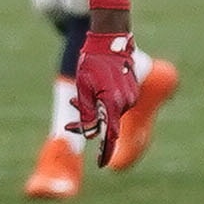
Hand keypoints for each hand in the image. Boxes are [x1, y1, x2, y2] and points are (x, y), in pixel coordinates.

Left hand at [69, 30, 140, 165]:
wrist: (110, 38)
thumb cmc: (93, 62)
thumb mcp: (83, 88)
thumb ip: (87, 112)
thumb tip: (90, 133)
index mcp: (113, 103)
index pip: (111, 135)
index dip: (106, 152)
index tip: (102, 164)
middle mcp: (126, 102)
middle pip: (108, 124)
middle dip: (91, 125)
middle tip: (72, 124)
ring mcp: (131, 95)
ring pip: (112, 113)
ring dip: (96, 112)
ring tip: (77, 99)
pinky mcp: (131, 88)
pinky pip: (117, 103)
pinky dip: (104, 103)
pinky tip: (92, 91)